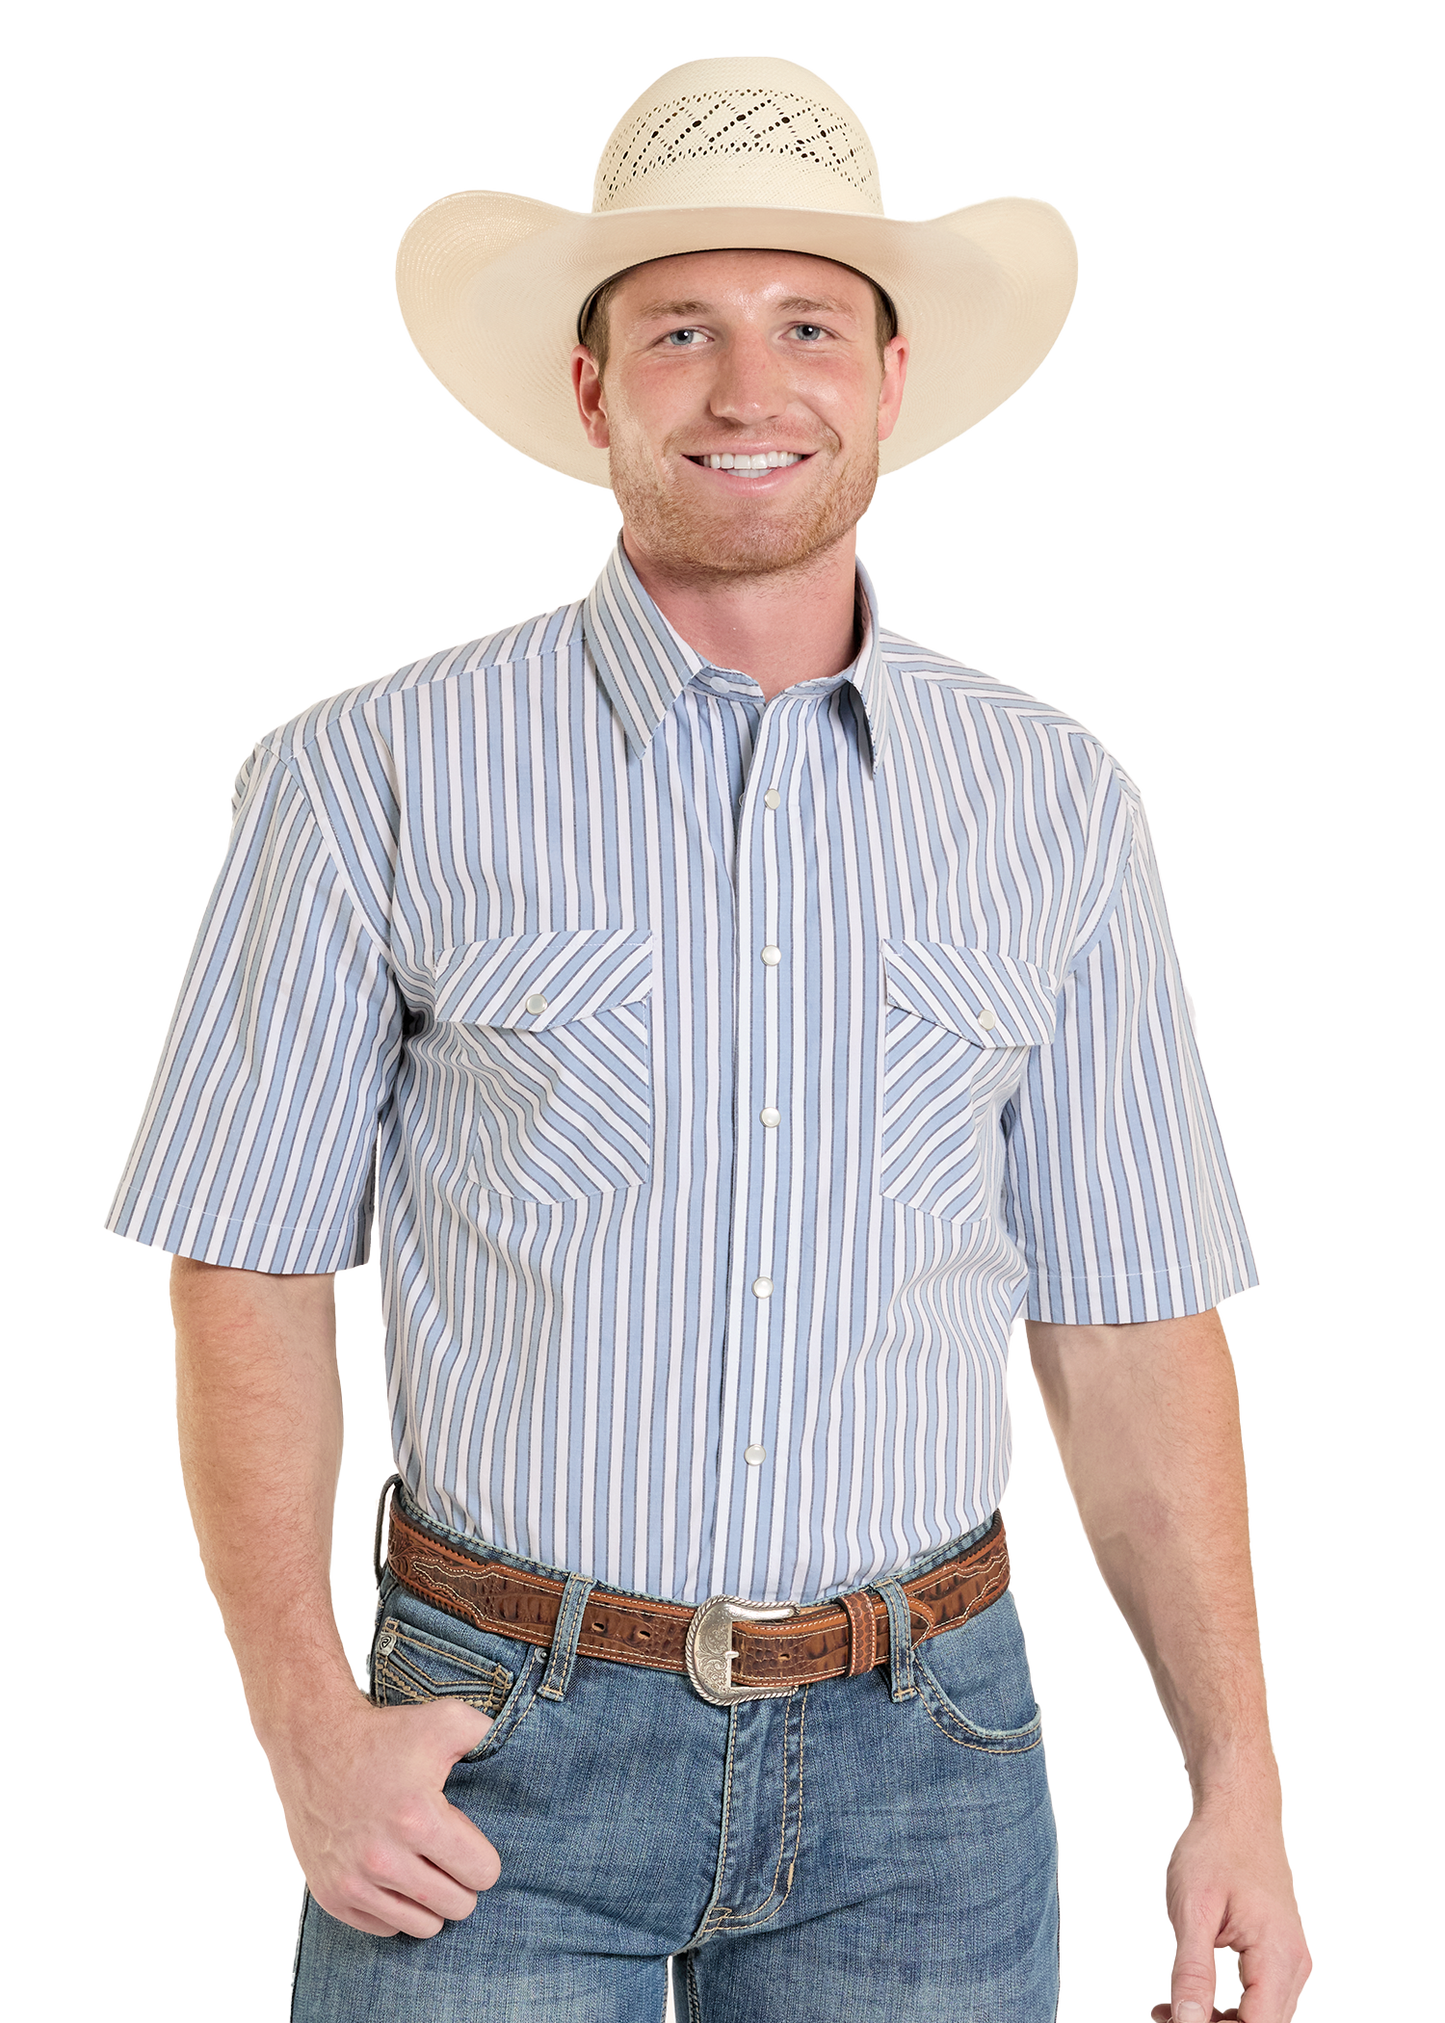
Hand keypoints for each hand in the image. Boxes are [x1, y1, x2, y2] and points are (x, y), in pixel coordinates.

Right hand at [264, 1693, 499, 1936]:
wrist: (312, 1742)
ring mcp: (354, 1881)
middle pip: (456, 1906)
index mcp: (417, 1818)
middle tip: (449, 1856)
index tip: (469, 1841)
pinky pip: (384, 1928)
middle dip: (462, 1883)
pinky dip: (395, 1909)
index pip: (482, 1873)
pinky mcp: (331, 1895)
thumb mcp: (443, 1720)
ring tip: (425, 1870)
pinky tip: (394, 1877)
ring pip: (422, 1926)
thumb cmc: (384, 1733)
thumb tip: (521, 1749)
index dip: (484, 1858)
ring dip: (431, 1902)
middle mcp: (383, 1858)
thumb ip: (488, 1733)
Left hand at [1148, 1796, 1313, 2020]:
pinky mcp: (1281, 1955)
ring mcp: (1292, 1960)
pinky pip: (1259, 1998)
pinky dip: (1227, 2007)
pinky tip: (1189, 1997)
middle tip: (1163, 2018)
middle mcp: (1295, 1965)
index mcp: (1278, 1955)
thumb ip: (1192, 1973)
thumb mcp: (1192, 1910)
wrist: (1238, 1811)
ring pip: (1261, 2018)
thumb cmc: (1214, 1850)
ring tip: (1167, 2011)